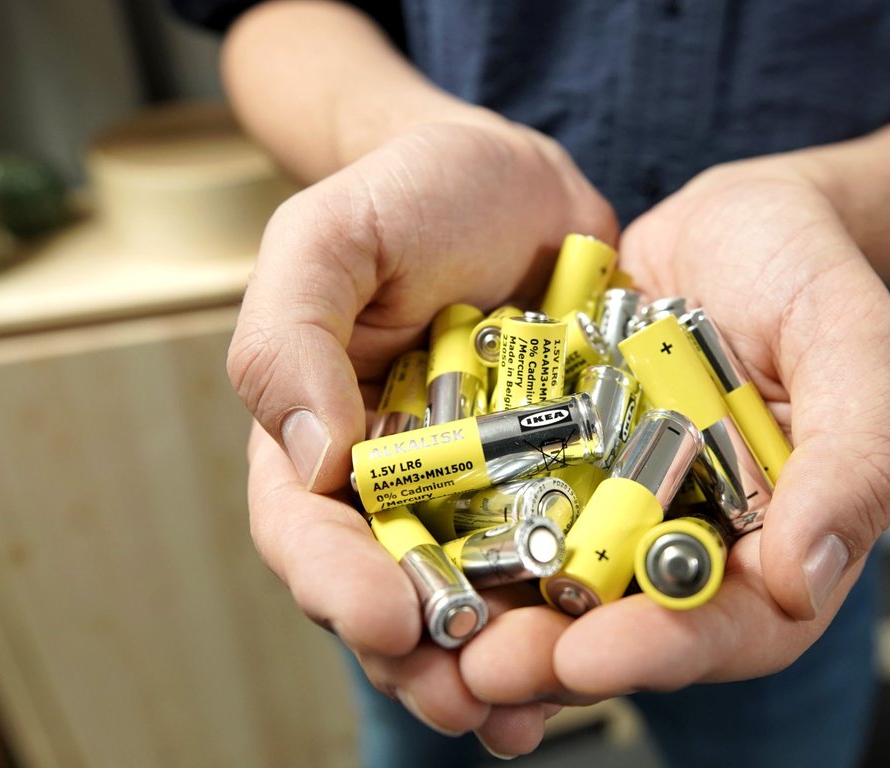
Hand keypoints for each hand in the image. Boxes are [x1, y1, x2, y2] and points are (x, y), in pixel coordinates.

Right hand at [231, 122, 615, 753]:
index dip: (336, 586)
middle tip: (468, 701)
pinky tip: (598, 654)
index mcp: (315, 440)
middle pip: (391, 596)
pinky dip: (576, 612)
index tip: (385, 617)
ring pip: (479, 600)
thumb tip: (312, 455)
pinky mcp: (559, 485)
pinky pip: (564, 561)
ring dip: (499, 665)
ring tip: (529, 709)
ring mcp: (479, 495)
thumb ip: (291, 335)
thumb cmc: (407, 196)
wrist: (515, 180)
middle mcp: (393, 487)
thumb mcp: (327, 238)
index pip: (305, 533)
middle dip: (423, 659)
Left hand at [456, 153, 889, 707]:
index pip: (731, 628)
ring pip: (556, 590)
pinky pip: (508, 515)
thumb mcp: (849, 340)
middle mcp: (691, 539)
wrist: (733, 214)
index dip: (663, 651)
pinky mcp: (559, 466)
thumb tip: (805, 581)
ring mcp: (619, 506)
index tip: (595, 653)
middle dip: (555, 658)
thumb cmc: (807, 269)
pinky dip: (465, 540)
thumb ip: (854, 458)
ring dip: (497, 620)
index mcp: (777, 539)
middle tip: (486, 668)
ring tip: (437, 630)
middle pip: (628, 629)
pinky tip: (413, 552)